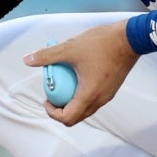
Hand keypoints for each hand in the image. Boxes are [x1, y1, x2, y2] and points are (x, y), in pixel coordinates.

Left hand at [23, 20, 139, 126]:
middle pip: (76, 117)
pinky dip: (82, 95)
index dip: (52, 113)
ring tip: (63, 85)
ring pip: (85, 109)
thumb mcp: (69, 48)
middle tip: (52, 95)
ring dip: (71, 103)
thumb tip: (27, 60)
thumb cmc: (101, 44)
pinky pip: (93, 100)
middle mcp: (100, 100)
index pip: (68, 118)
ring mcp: (108, 95)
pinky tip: (77, 76)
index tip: (46, 100)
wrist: (129, 39)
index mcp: (89, 95)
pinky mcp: (111, 88)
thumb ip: (47, 56)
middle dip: (60, 110)